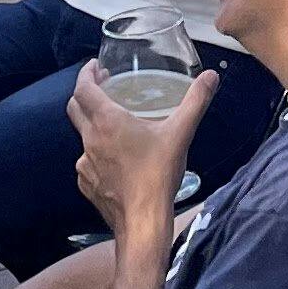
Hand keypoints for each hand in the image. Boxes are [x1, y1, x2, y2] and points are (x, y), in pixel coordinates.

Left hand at [68, 60, 214, 237]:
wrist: (142, 221)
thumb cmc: (158, 174)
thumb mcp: (181, 133)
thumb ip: (196, 101)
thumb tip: (211, 76)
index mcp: (107, 121)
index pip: (83, 88)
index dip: (86, 74)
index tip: (95, 67)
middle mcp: (90, 139)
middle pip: (76, 108)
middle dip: (86, 93)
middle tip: (104, 87)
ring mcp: (85, 164)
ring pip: (82, 136)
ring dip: (93, 125)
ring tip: (115, 126)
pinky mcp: (87, 184)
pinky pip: (87, 161)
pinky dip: (96, 153)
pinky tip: (115, 159)